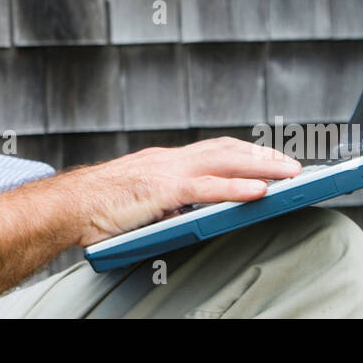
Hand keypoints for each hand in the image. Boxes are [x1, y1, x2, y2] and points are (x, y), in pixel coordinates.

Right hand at [73, 137, 301, 247]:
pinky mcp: (162, 189)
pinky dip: (237, 187)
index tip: (270, 158)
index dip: (245, 153)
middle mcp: (169, 160)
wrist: (68, 206)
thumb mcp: (140, 201)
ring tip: (291, 175)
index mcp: (163, 162)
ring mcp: (166, 171)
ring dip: (262, 167)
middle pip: (226, 149)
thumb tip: (187, 212)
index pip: (213, 150)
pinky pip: (207, 188)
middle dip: (264, 156)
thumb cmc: (96, 209)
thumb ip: (165, 202)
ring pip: (224, 162)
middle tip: (295, 166)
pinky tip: (261, 192)